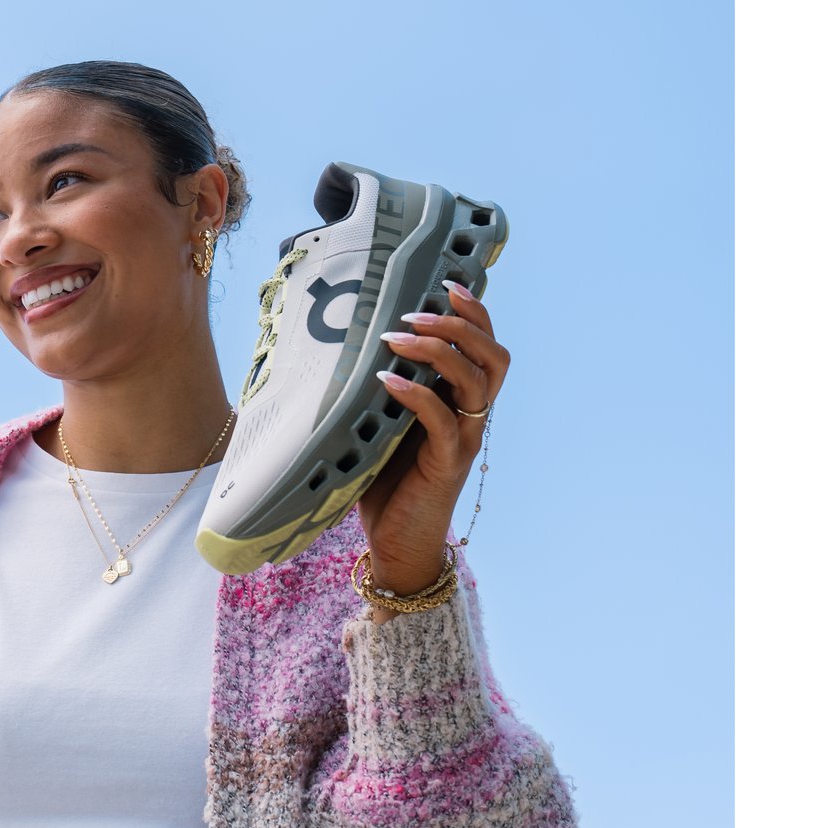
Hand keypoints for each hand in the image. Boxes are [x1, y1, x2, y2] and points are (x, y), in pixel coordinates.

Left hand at [356, 281, 508, 609]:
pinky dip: (417, 394)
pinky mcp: (447, 464)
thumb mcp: (379, 425)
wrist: (396, 545)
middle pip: (493, 356)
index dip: (474, 313)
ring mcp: (463, 440)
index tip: (446, 282)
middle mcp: (470, 417)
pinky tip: (386, 380)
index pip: (484, 346)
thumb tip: (334, 349)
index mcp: (460, 402)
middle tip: (417, 312)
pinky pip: (443, 420)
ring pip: (477, 381)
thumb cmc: (385, 484)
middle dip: (461, 324)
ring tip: (399, 338)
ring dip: (441, 351)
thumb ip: (374, 391)